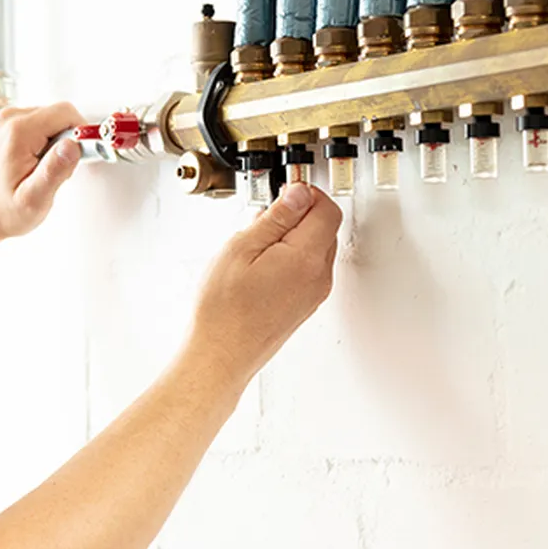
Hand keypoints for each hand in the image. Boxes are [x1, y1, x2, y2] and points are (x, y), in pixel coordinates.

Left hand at [0, 103, 84, 243]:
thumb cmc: (2, 211)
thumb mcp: (35, 199)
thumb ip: (55, 170)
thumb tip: (72, 144)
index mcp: (17, 132)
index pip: (65, 112)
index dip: (79, 133)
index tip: (77, 155)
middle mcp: (6, 119)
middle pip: (55, 114)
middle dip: (64, 139)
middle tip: (53, 170)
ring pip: (43, 118)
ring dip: (50, 141)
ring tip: (38, 169)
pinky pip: (29, 123)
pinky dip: (36, 140)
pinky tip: (27, 163)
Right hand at [186, 182, 341, 381]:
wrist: (220, 355)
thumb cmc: (223, 311)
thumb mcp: (241, 248)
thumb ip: (276, 218)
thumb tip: (298, 194)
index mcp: (306, 259)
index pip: (326, 209)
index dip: (305, 193)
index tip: (282, 193)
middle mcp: (318, 277)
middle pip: (324, 227)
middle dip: (298, 214)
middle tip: (262, 219)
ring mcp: (313, 294)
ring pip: (316, 247)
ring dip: (292, 236)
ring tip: (255, 246)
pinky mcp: (304, 305)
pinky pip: (307, 268)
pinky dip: (290, 257)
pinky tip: (259, 265)